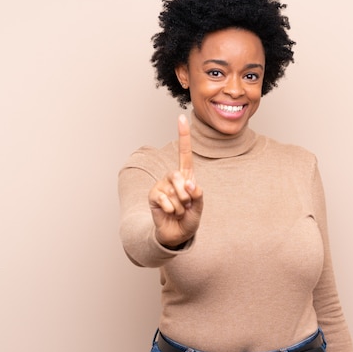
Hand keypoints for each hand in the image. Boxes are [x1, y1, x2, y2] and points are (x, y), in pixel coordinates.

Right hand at [148, 114, 202, 247]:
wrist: (176, 234)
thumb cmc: (189, 218)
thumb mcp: (199, 206)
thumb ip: (198, 194)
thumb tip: (189, 184)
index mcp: (186, 176)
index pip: (185, 153)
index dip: (183, 135)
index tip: (180, 117)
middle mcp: (173, 177)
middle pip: (181, 177)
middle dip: (187, 196)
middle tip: (186, 206)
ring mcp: (162, 185)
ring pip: (175, 191)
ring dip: (181, 206)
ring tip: (178, 211)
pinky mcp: (153, 195)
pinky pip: (164, 200)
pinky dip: (171, 210)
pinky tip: (169, 213)